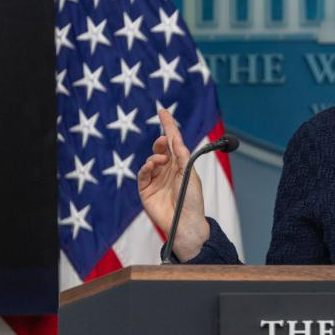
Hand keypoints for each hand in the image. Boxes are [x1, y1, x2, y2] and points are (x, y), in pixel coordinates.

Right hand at [137, 109, 208, 261]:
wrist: (185, 223)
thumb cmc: (192, 201)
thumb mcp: (190, 176)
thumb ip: (184, 159)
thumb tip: (177, 140)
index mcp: (181, 164)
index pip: (174, 142)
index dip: (168, 126)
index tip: (162, 111)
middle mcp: (168, 169)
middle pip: (161, 148)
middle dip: (162, 142)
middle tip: (164, 141)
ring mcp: (156, 178)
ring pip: (151, 159)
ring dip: (155, 156)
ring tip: (161, 161)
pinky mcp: (146, 189)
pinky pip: (142, 174)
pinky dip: (146, 167)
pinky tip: (151, 166)